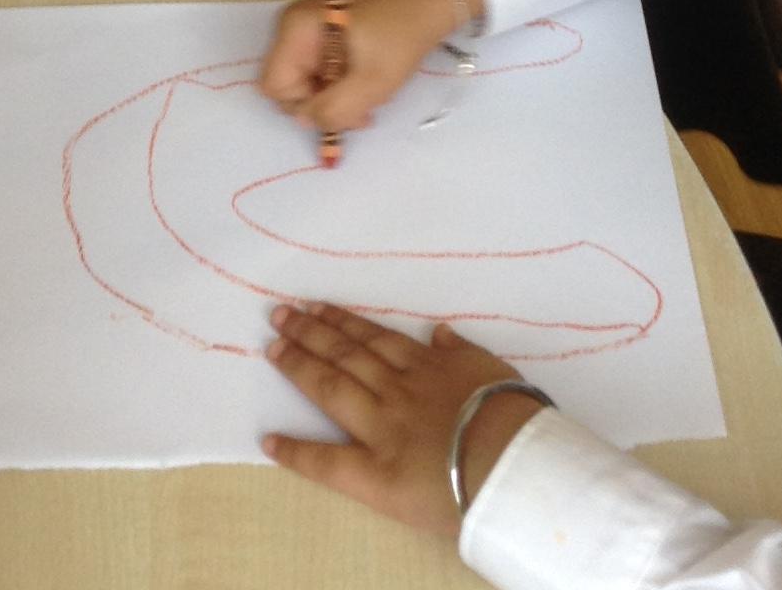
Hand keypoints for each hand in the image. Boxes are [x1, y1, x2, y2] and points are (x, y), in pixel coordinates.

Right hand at [260, 0, 455, 133]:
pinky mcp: (323, 38)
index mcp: (296, 30)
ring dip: (334, 101)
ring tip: (368, 100)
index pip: (275, 85)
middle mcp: (294, 29)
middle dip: (322, 106)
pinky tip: (364, 88)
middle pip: (289, 87)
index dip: (303, 104)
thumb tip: (307, 121)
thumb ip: (333, 110)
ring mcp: (307, 33)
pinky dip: (339, 89)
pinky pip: (318, 75)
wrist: (427, 5)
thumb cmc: (399, 38)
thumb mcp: (370, 83)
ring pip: (306, 85)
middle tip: (359, 112)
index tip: (339, 105)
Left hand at [262, 303, 547, 534]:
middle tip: (279, 314)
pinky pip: (328, 462)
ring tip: (273, 346)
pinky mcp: (372, 473)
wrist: (513, 461)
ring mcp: (380, 428)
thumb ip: (460, 351)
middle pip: (345, 354)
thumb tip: (438, 332)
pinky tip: (269, 440)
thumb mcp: (491, 368)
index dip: (342, 322)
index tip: (315, 307)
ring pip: (333, 387)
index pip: (373, 338)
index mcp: (424, 366)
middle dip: (310, 332)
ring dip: (300, 365)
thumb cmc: (512, 415)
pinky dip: (297, 451)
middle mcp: (395, 390)